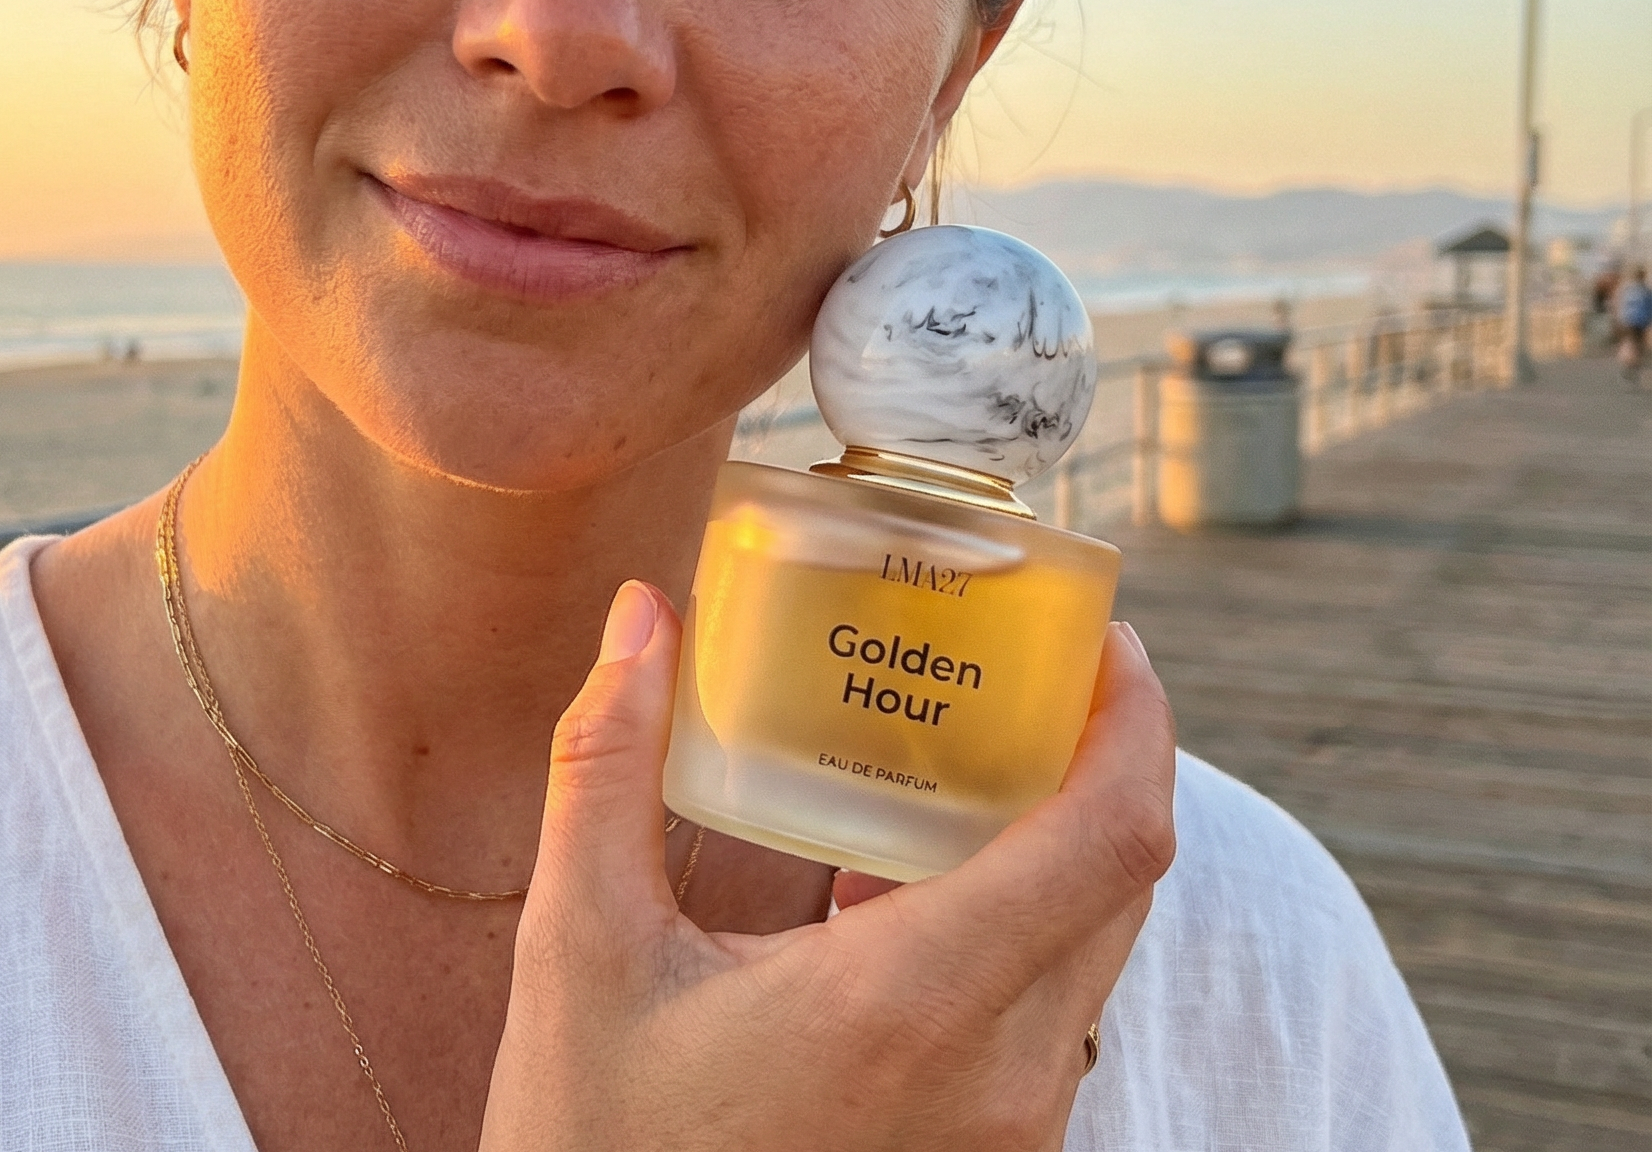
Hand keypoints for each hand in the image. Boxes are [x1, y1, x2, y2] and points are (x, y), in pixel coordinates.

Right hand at [479, 585, 1175, 1151]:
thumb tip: (640, 614)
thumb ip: (607, 764)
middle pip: (1119, 876)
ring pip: (1092, 943)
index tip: (1096, 635)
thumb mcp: (578, 947)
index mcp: (910, 1006)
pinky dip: (1017, 915)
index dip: (1134, 718)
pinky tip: (896, 882)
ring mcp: (1009, 1129)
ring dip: (1056, 836)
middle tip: (1015, 664)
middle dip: (1095, 752)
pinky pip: (1052, 1005)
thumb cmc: (596, 1142)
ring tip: (953, 752)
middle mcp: (998, 1076)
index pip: (1110, 839)